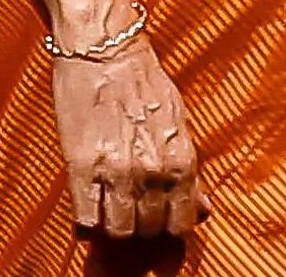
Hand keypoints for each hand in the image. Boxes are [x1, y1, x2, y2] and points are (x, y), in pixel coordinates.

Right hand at [49, 32, 204, 239]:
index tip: (163, 227)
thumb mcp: (181, 123)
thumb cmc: (147, 86)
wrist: (107, 54)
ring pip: (118, 231)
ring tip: (113, 215)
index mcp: (182, 159)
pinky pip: (85, 219)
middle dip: (144, 230)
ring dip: (115, 230)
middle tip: (135, 218)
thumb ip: (190, 171)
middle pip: (149, 230)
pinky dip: (87, 226)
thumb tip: (204, 210)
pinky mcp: (80, 168)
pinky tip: (91, 213)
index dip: (173, 231)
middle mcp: (152, 170)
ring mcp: (115, 171)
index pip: (183, 221)